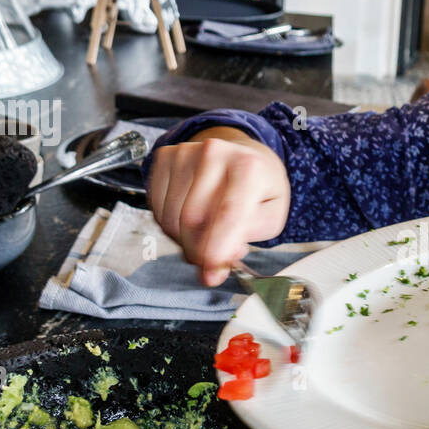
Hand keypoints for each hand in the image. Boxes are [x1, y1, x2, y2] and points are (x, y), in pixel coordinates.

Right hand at [147, 128, 290, 285]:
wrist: (242, 154)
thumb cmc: (258, 188)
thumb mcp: (270, 216)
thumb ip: (245, 240)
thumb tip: (216, 262)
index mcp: (249, 167)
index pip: (227, 215)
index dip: (216, 250)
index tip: (210, 276)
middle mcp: (214, 154)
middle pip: (192, 220)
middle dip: (198, 251)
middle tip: (211, 259)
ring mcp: (185, 152)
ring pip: (170, 218)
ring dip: (183, 239)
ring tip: (205, 233)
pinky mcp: (165, 157)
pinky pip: (157, 208)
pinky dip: (170, 225)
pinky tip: (189, 218)